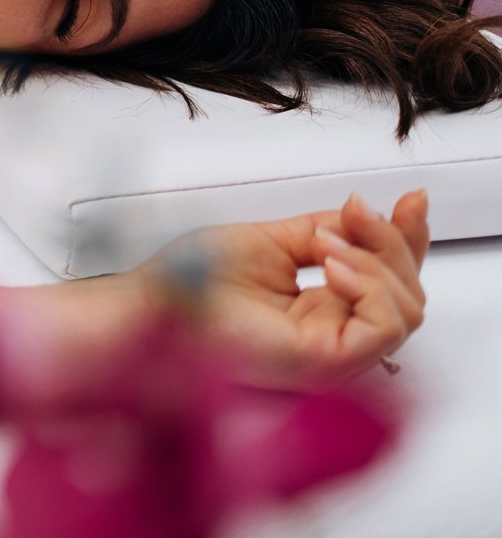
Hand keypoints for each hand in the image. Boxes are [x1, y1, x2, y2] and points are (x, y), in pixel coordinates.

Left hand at [168, 190, 430, 388]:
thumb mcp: (274, 241)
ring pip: (407, 310)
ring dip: (378, 261)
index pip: (389, 282)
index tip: (410, 200)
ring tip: (327, 243)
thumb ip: (326, 231)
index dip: (407, 240)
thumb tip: (368, 213)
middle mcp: (335, 337)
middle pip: (409, 295)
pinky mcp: (327, 364)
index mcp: (324, 311)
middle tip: (358, 211)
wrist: (153, 301)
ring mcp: (334, 355)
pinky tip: (332, 265)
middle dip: (394, 242)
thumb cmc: (193, 280)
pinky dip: (371, 287)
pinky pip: (385, 328)